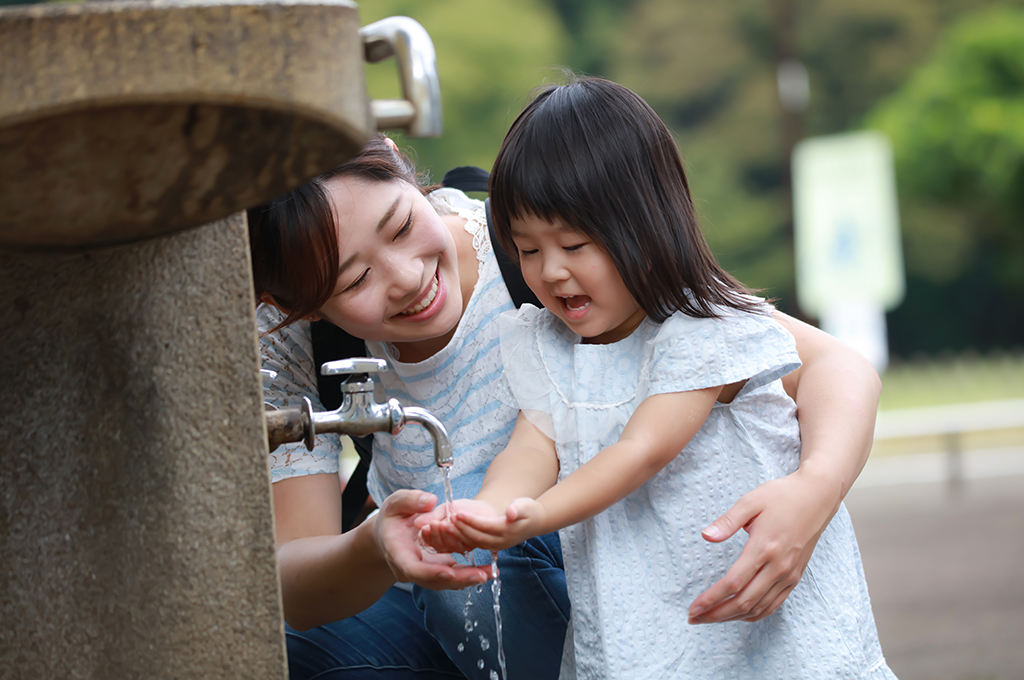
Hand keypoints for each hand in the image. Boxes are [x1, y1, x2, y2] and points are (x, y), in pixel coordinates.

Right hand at [373, 490, 489, 589]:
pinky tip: (486, 570)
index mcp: (397, 553)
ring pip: (444, 582)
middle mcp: (409, 569)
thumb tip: (430, 502)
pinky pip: (450, 577)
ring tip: (490, 573)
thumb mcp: (395, 503)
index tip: (450, 571)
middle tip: (482, 575)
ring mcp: (423, 572)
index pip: (413, 569)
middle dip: (458, 579)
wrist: (388, 534)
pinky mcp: (434, 570)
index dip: (431, 572)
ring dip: (467, 579)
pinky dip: (467, 575)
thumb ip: (410, 500)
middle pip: (434, 580)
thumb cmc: (392, 517)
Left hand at [449, 497, 546, 551]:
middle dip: (461, 529)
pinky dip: (463, 539)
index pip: (486, 526)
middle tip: (446, 520)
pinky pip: (475, 544)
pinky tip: (452, 533)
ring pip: (474, 542)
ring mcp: (496, 545)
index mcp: (508, 531)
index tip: (457, 513)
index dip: (471, 521)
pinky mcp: (492, 546)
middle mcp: (501, 541)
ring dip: (459, 535)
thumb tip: (510, 512)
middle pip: (477, 537)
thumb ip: (518, 508)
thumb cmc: (529, 510)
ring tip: (445, 526)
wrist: (535, 521)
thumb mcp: (526, 505)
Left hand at [687, 465, 842, 623]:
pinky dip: (755, 614)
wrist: (817, 497)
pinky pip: (774, 604)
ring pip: (759, 608)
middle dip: (717, 614)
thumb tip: (706, 536)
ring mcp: (789, 574)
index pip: (733, 583)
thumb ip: (727, 521)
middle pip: (744, 602)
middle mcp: (778, 566)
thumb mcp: (750, 501)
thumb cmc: (782, 496)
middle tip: (695, 618)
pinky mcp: (795, 576)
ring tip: (711, 618)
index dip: (711, 599)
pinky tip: (739, 614)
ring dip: (733, 617)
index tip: (693, 608)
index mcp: (764, 547)